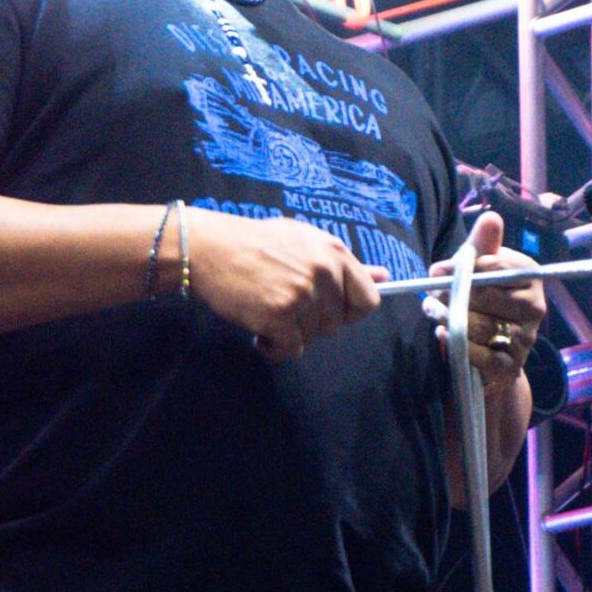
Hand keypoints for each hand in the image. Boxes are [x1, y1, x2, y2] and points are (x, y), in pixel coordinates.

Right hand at [185, 210, 383, 359]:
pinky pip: (291, 349)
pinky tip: (260, 332)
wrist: (207, 248)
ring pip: (313, 337)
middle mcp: (323, 272)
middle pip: (338, 324)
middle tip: (284, 305)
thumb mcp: (304, 241)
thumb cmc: (254, 244)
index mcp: (334, 253)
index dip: (350, 312)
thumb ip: (343, 263)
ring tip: (267, 311)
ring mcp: (302, 295)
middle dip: (313, 322)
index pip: (368, 299)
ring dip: (291, 334)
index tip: (329, 311)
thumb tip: (384, 277)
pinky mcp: (279, 315)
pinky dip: (275, 348)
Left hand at [425, 210, 544, 397]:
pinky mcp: (512, 366)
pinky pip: (481, 354)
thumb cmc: (484, 305)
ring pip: (482, 324)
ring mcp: (526, 338)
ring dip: (451, 318)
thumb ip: (480, 248)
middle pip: (487, 295)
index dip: (463, 268)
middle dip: (454, 294)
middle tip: (431, 297)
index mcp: (529, 276)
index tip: (437, 271)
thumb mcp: (481, 273)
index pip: (496, 266)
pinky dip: (458, 344)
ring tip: (431, 312)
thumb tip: (491, 217)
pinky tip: (444, 334)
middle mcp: (535, 305)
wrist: (492, 357)